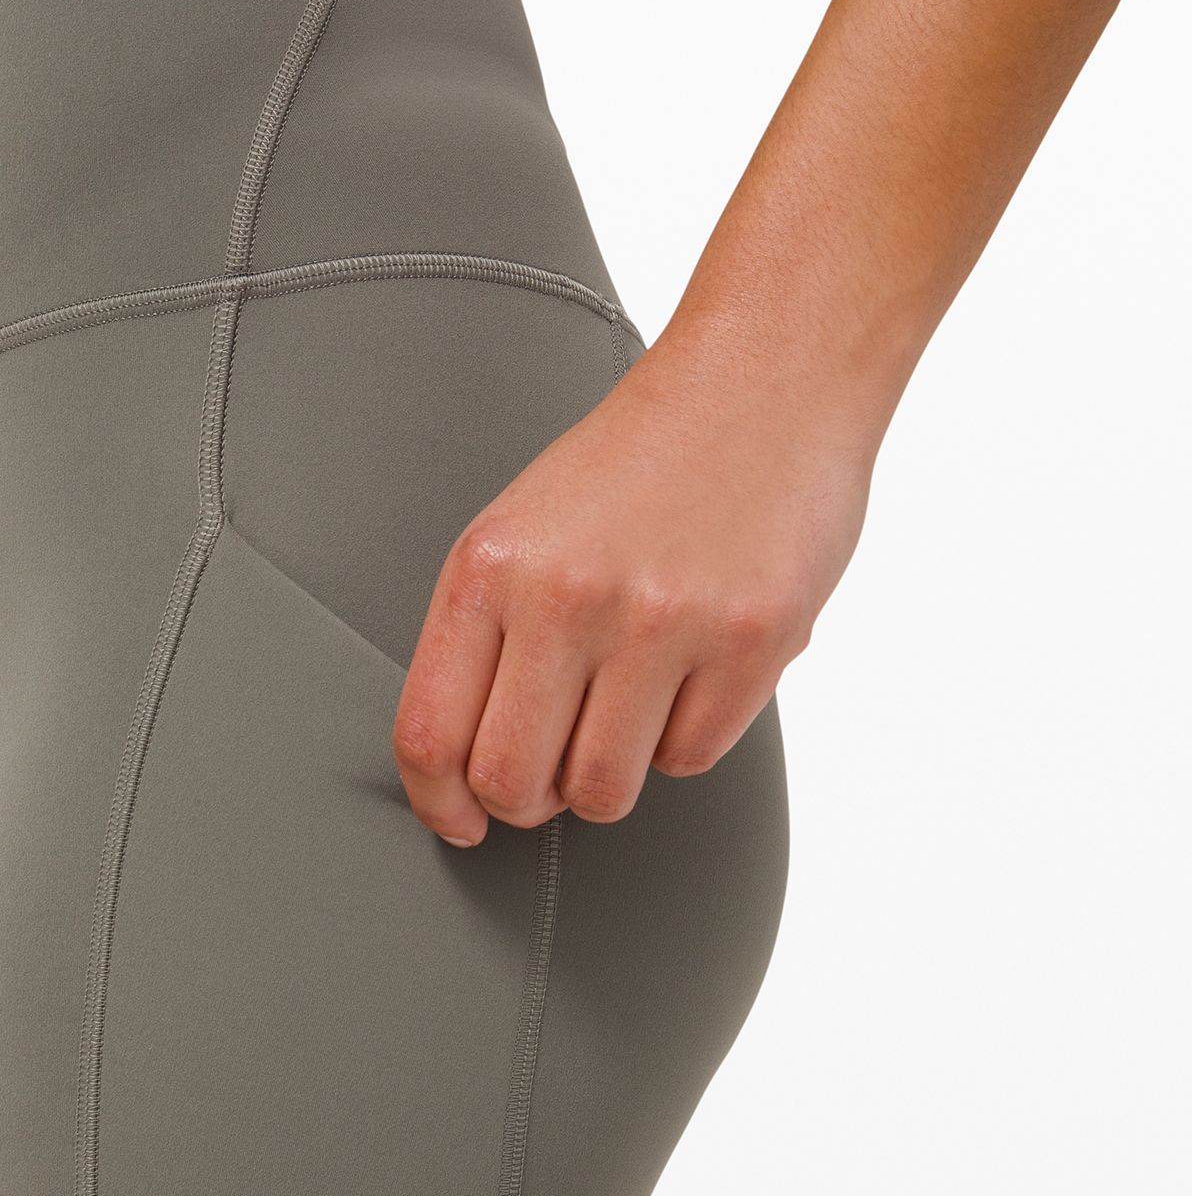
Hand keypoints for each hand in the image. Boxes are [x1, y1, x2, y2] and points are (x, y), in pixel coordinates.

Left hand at [392, 320, 878, 842]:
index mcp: (491, 567)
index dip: (437, 804)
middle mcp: (566, 597)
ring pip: (603, 790)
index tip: (458, 821)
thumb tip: (462, 771)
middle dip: (526, 802)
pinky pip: (688, 759)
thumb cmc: (637, 462)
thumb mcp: (524, 528)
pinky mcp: (750, 642)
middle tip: (550, 775)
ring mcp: (662, 623)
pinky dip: (683, 737)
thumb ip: (487, 636)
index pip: (430, 735)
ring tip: (625, 710)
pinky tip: (692, 669)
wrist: (766, 375)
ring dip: (607, 776)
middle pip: (512, 783)